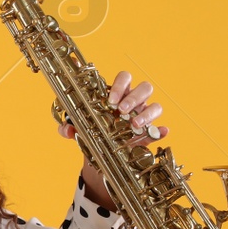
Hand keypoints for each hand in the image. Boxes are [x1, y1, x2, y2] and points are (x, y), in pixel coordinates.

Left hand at [57, 70, 167, 210]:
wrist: (102, 151)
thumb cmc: (92, 131)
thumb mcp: (77, 128)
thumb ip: (67, 128)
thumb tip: (67, 130)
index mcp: (118, 93)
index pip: (125, 77)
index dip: (120, 85)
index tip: (111, 100)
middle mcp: (135, 100)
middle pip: (144, 88)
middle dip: (134, 97)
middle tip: (121, 111)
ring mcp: (145, 115)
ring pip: (156, 105)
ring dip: (147, 113)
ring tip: (134, 125)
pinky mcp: (150, 132)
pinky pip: (160, 129)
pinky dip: (160, 130)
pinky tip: (159, 132)